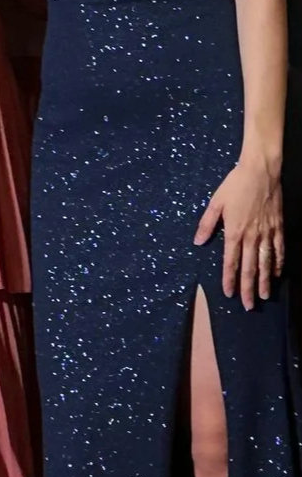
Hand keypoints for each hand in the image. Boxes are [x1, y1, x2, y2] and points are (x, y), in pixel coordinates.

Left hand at [195, 158, 283, 309]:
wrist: (260, 171)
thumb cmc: (235, 185)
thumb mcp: (215, 203)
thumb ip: (206, 224)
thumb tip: (197, 242)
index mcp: (234, 231)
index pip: (230, 262)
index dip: (229, 279)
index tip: (229, 294)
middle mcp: (251, 236)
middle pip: (249, 268)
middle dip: (247, 288)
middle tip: (248, 305)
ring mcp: (267, 233)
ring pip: (266, 263)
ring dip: (264, 281)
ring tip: (263, 296)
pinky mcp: (278, 227)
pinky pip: (279, 250)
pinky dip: (278, 263)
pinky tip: (277, 275)